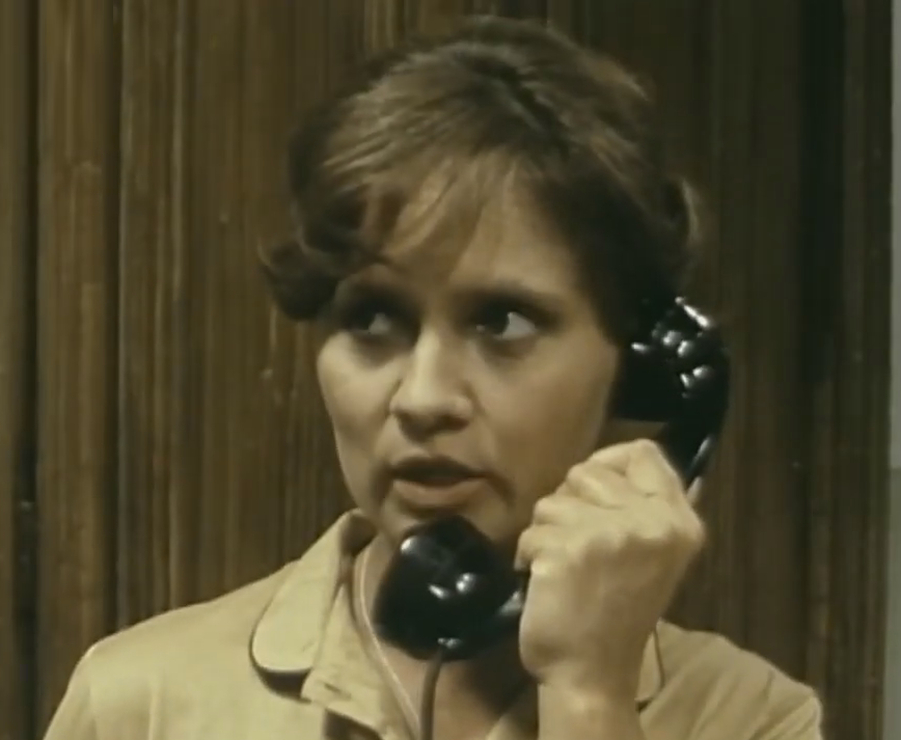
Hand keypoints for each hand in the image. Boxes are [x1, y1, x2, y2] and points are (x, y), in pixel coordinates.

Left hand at [514, 439, 704, 702]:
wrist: (593, 673)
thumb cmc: (619, 613)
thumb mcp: (656, 556)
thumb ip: (651, 506)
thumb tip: (647, 452)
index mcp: (679, 522)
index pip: (643, 452)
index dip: (608, 463)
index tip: (593, 494)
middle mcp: (652, 522)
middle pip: (587, 471)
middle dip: (569, 503)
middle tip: (577, 544)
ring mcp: (610, 534)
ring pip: (552, 500)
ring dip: (546, 533)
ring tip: (563, 567)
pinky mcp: (569, 549)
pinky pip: (531, 531)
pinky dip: (527, 555)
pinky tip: (546, 582)